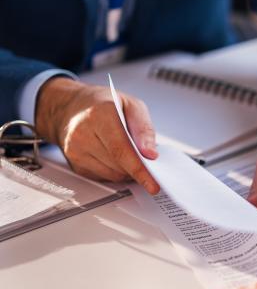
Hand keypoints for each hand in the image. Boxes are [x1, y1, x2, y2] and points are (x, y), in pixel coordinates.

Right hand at [35, 77, 159, 193]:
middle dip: (138, 167)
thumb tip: (151, 154)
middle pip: (119, 165)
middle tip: (148, 160)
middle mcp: (82, 133)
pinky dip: (115, 171)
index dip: (139, 170)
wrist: (72, 107)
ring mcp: (75, 151)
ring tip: (128, 153)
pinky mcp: (75, 164)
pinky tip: (114, 156)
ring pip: (113, 175)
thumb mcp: (132, 105)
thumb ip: (144, 129)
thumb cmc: (104, 104)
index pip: (121, 150)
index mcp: (99, 115)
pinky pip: (104, 177)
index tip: (153, 184)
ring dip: (127, 170)